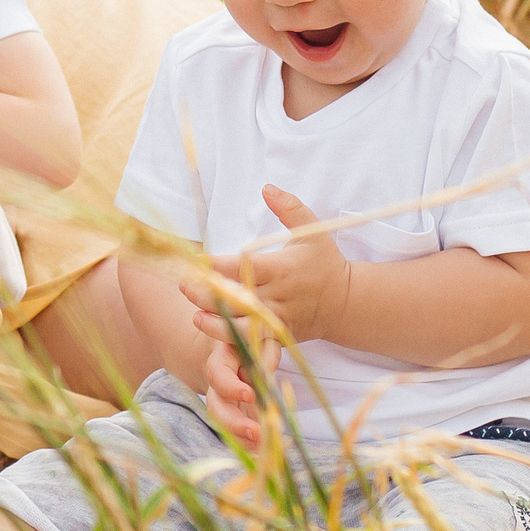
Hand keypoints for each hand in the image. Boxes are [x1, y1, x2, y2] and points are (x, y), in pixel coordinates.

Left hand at [188, 185, 351, 347]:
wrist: (346, 303)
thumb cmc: (326, 263)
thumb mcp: (312, 231)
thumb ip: (289, 208)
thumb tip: (266, 187)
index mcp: (282, 269)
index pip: (245, 267)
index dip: (219, 264)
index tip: (196, 260)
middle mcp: (278, 296)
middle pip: (239, 298)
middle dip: (209, 294)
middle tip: (183, 286)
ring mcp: (278, 320)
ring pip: (244, 326)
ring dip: (218, 324)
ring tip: (195, 316)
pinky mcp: (279, 337)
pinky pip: (254, 342)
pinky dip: (235, 342)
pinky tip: (214, 334)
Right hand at [202, 330, 277, 444]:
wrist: (235, 351)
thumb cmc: (251, 342)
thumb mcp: (259, 340)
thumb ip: (264, 353)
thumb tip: (268, 373)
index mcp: (221, 362)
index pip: (218, 375)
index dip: (231, 387)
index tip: (249, 395)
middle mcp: (217, 387)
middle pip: (215, 408)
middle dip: (234, 424)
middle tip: (257, 433)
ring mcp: (223, 404)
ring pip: (224, 426)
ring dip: (241, 440)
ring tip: (264, 449)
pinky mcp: (233, 417)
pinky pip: (236, 434)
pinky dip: (248, 445)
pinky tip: (265, 452)